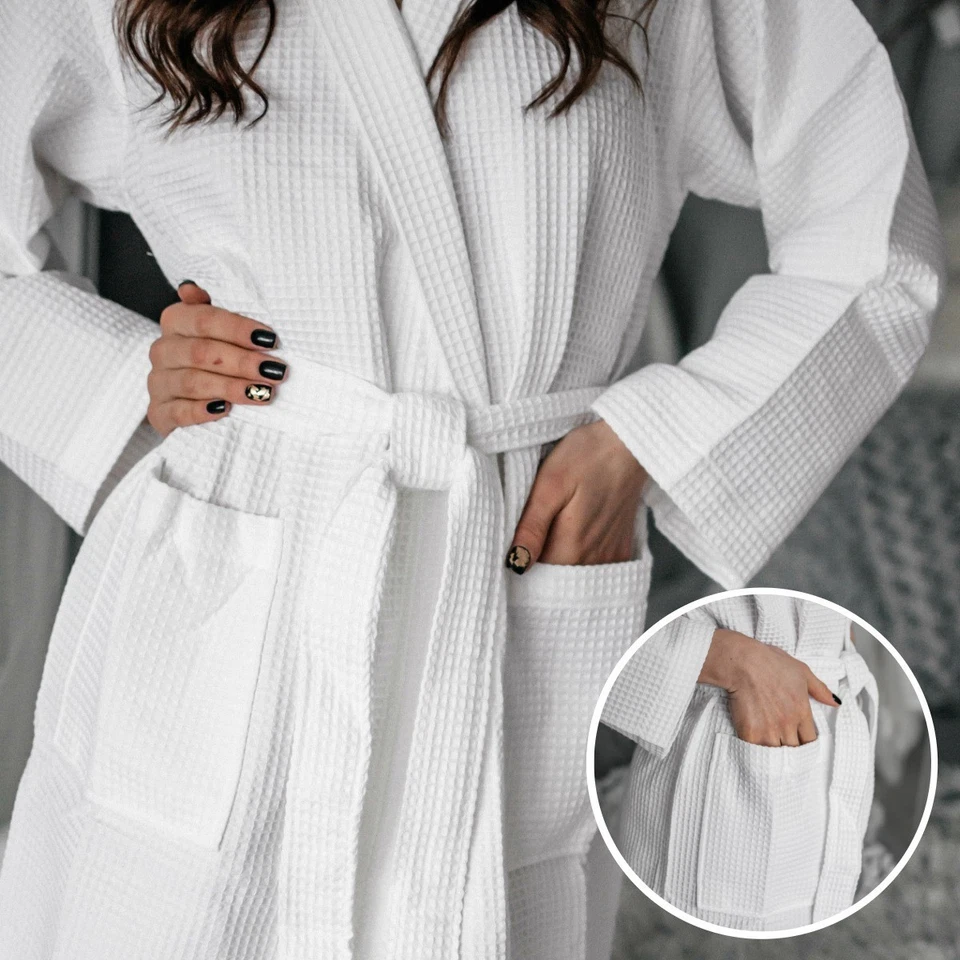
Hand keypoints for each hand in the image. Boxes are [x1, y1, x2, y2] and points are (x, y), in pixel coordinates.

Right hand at [146, 282, 286, 437]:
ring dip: (231, 387)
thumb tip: (191, 288)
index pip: (204, 319)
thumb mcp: (218, 332)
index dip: (239, 329)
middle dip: (243, 362)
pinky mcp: (159, 412)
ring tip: (262, 393)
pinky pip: (178, 412)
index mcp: (176, 322)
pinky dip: (202, 411)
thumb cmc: (213, 360)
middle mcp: (163, 350)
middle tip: (275, 371)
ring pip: (192, 382)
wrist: (186, 402)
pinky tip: (225, 410)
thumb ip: (213, 311)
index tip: (271, 340)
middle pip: (201, 352)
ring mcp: (158, 382)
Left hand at [505, 419, 647, 571]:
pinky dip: (580, 556)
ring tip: (553, 526)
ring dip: (559, 558)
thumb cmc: (585, 457)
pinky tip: (574, 532)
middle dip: (538, 563)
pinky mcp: (620, 547)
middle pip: (555, 576)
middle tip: (530, 532)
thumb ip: (532, 528)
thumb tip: (515, 564)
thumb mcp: (549, 485)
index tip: (513, 542)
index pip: (534, 575)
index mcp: (570, 549)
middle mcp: (593, 560)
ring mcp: (610, 556)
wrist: (627, 443)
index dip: (519, 561)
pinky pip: (594, 566)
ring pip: (573, 571)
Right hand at [699, 629, 840, 745]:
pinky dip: (756, 752)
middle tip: (784, 747)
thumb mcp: (801, 671)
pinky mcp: (751, 732)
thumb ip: (820, 689)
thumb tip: (836, 703)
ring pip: (777, 754)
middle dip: (791, 750)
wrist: (742, 663)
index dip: (805, 743)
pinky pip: (757, 751)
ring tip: (770, 751)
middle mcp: (788, 724)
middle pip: (795, 750)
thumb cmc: (771, 663)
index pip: (811, 740)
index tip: (798, 741)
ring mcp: (769, 730)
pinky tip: (755, 749)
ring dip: (774, 753)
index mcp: (802, 711)